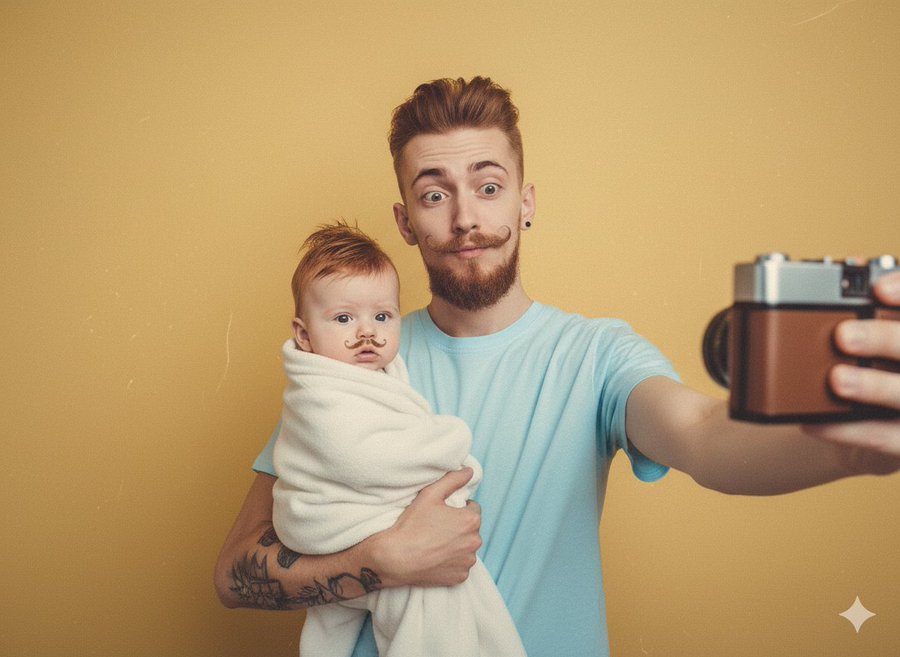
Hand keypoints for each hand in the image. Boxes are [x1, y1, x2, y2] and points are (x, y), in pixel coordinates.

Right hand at [369, 468, 481, 587]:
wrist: (395, 558)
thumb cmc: (412, 525)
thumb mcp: (430, 494)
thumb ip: (453, 479)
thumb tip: (469, 471)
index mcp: (471, 520)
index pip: (472, 508)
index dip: (457, 509)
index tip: (441, 513)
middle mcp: (475, 542)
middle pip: (470, 529)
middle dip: (458, 526)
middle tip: (436, 527)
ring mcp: (468, 562)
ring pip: (466, 548)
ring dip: (456, 545)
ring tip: (435, 543)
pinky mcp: (460, 577)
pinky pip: (460, 565)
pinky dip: (451, 562)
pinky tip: (435, 557)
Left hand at [803, 271, 899, 469]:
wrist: (872, 423)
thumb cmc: (872, 364)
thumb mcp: (872, 331)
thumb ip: (867, 306)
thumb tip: (841, 265)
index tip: (878, 287)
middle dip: (886, 339)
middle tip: (843, 335)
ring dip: (875, 386)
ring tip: (836, 379)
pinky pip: (888, 440)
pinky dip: (849, 431)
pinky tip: (813, 422)